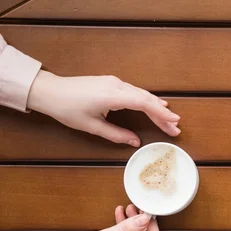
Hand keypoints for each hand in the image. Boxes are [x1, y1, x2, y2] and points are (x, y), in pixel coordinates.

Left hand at [27, 71, 180, 146]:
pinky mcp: (111, 83)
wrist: (49, 91)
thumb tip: (136, 142)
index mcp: (113, 96)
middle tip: (176, 127)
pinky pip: (135, 91)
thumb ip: (116, 135)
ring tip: (169, 119)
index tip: (175, 122)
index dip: (161, 114)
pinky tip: (154, 104)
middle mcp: (117, 85)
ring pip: (142, 94)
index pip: (144, 104)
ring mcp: (114, 82)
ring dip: (156, 107)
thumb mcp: (92, 126)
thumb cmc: (67, 109)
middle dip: (163, 114)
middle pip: (146, 99)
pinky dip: (147, 100)